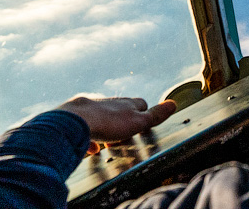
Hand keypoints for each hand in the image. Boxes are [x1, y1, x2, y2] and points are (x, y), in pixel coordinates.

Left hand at [57, 97, 176, 152]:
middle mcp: (110, 103)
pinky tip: (90, 147)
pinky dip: (90, 136)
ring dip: (107, 128)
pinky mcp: (76, 118)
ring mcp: (92, 109)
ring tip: (108, 143)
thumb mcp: (138, 121)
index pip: (141, 104)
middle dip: (125, 121)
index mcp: (127, 104)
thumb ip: (155, 115)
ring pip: (103, 117)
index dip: (145, 113)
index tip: (146, 123)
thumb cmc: (109, 122)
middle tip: (126, 137)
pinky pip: (85, 128)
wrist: (74, 121)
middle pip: (121, 110)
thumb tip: (174, 103)